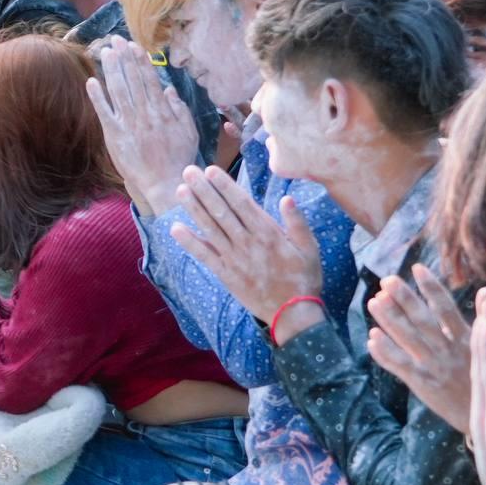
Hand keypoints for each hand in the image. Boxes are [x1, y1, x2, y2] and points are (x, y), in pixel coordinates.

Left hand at [85, 38, 203, 215]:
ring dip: (111, 70)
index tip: (134, 46)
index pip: (150, 80)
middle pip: (133, 81)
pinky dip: (98, 96)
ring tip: (105, 52)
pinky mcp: (115, 136)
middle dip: (124, 58)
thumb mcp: (188, 132)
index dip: (141, 62)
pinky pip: (105, 112)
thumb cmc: (179, 158)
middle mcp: (145, 115)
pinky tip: (91, 81)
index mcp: (163, 112)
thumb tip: (169, 89)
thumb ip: (180, 109)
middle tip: (115, 40)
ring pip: (119, 91)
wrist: (165, 183)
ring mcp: (129, 124)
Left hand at [170, 163, 325, 323]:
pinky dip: (189, 242)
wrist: (292, 314)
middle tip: (188, 171)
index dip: (225, 186)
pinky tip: (175, 228)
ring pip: (210, 229)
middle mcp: (248, 243)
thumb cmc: (303, 277)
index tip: (210, 170)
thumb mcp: (310, 249)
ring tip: (180, 190)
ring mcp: (234, 259)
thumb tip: (287, 197)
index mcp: (269, 234)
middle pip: (222, 212)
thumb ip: (298, 223)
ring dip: (194, 209)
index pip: (242, 204)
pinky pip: (204, 256)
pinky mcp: (225, 274)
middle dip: (204, 190)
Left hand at [366, 264, 472, 433]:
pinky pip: (401, 366)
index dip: (432, 288)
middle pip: (423, 321)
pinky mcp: (424, 384)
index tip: (417, 268)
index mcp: (468, 340)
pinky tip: (372, 338)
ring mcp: (435, 368)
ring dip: (389, 320)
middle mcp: (449, 351)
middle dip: (404, 299)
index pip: (447, 309)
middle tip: (387, 280)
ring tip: (374, 301)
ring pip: (408, 340)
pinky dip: (386, 353)